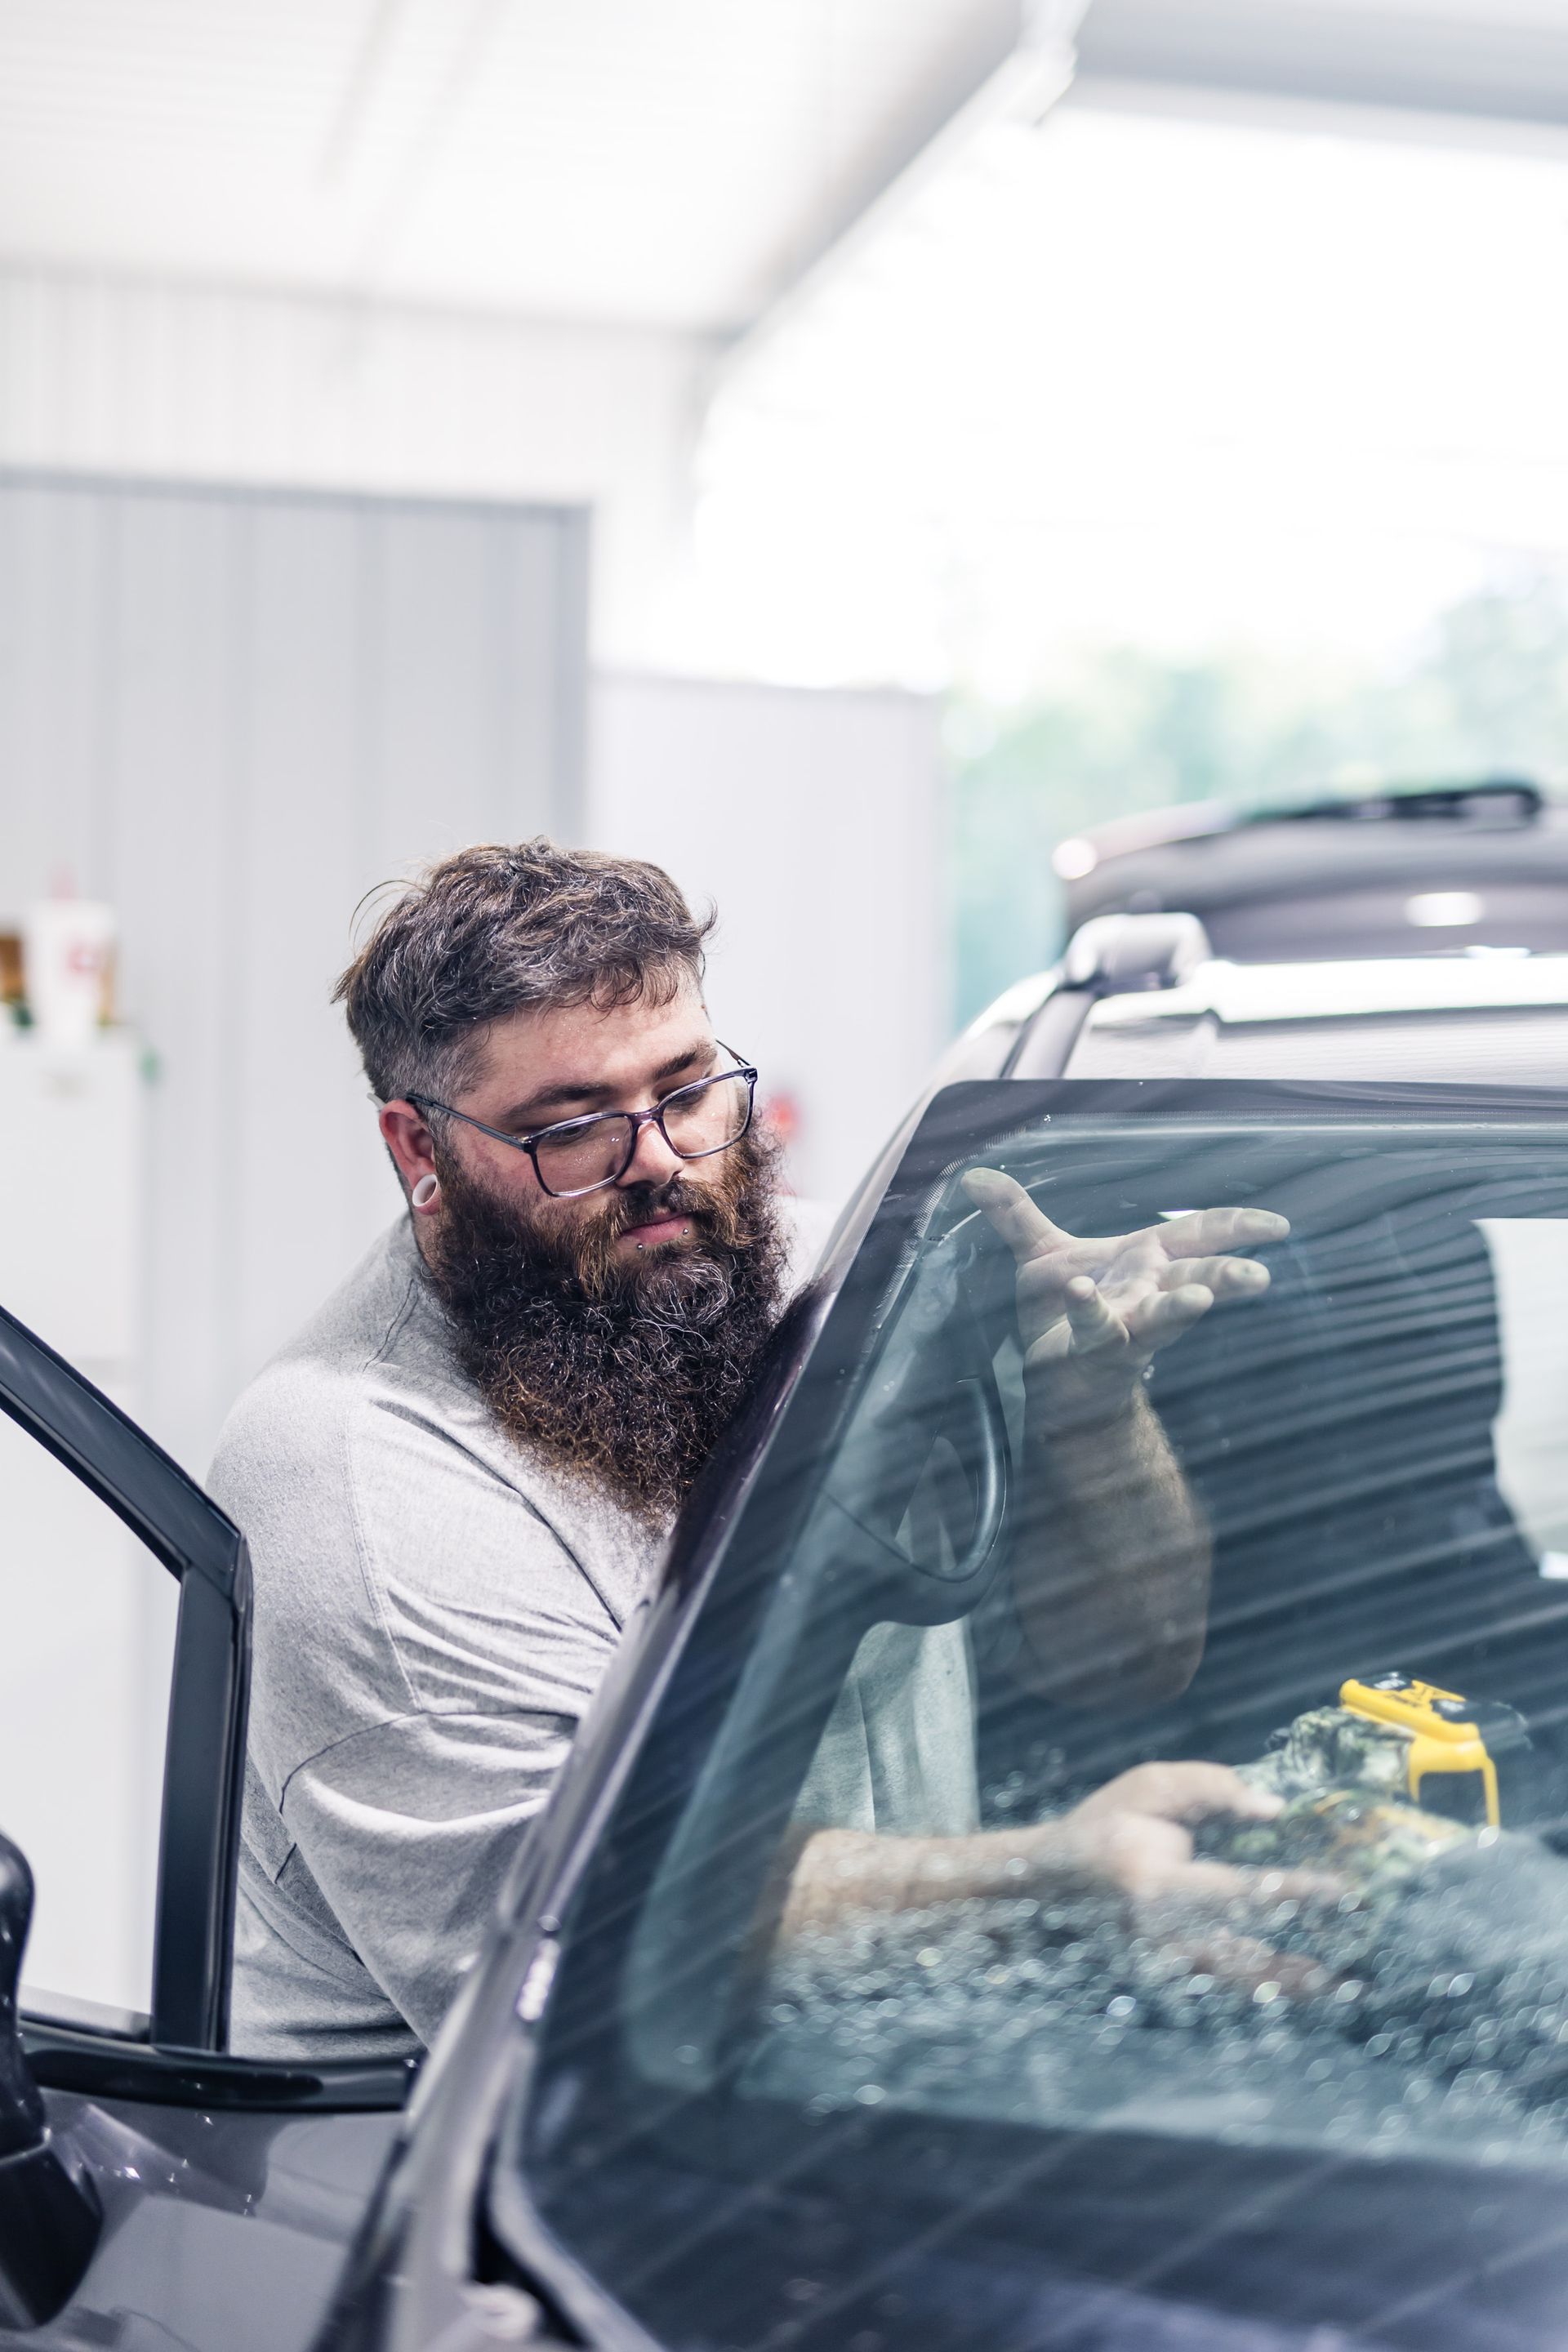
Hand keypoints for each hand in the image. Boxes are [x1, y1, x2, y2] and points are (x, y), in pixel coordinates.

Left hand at [962, 1169, 1287, 1428]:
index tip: (1280, 1225)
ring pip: (1163, 1317)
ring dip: (1180, 1307)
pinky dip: (1092, 1313)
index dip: (1240, 1227)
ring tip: (1199, 1300)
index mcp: (1149, 1259)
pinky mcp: (1099, 1352)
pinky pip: (1099, 1332)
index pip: (1203, 1235)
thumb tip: (974, 1176)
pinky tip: (1084, 1295)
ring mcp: (1129, 1327)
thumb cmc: (1065, 1314)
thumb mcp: (1042, 1256)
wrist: (1053, 1381)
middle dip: (1228, 1275)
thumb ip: (1015, 1216)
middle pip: (1198, 1277)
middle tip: (1260, 1274)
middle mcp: (1149, 1293)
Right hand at [1021, 1761, 1339, 1996]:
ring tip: (1335, 1988)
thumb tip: (1273, 1809)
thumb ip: (1210, 1789)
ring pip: (1235, 1985)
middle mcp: (1160, 1934)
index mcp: (1156, 1882)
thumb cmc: (1103, 1826)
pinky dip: (1257, 1990)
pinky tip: (1292, 1987)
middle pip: (1246, 1960)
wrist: (1049, 1882)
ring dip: (1286, 1988)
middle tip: (1351, 1973)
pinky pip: (1218, 1988)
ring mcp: (1159, 1964)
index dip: (1295, 1892)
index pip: (1241, 1891)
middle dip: (1300, 1967)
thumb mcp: (1147, 1787)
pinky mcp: (1160, 1977)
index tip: (1343, 1892)